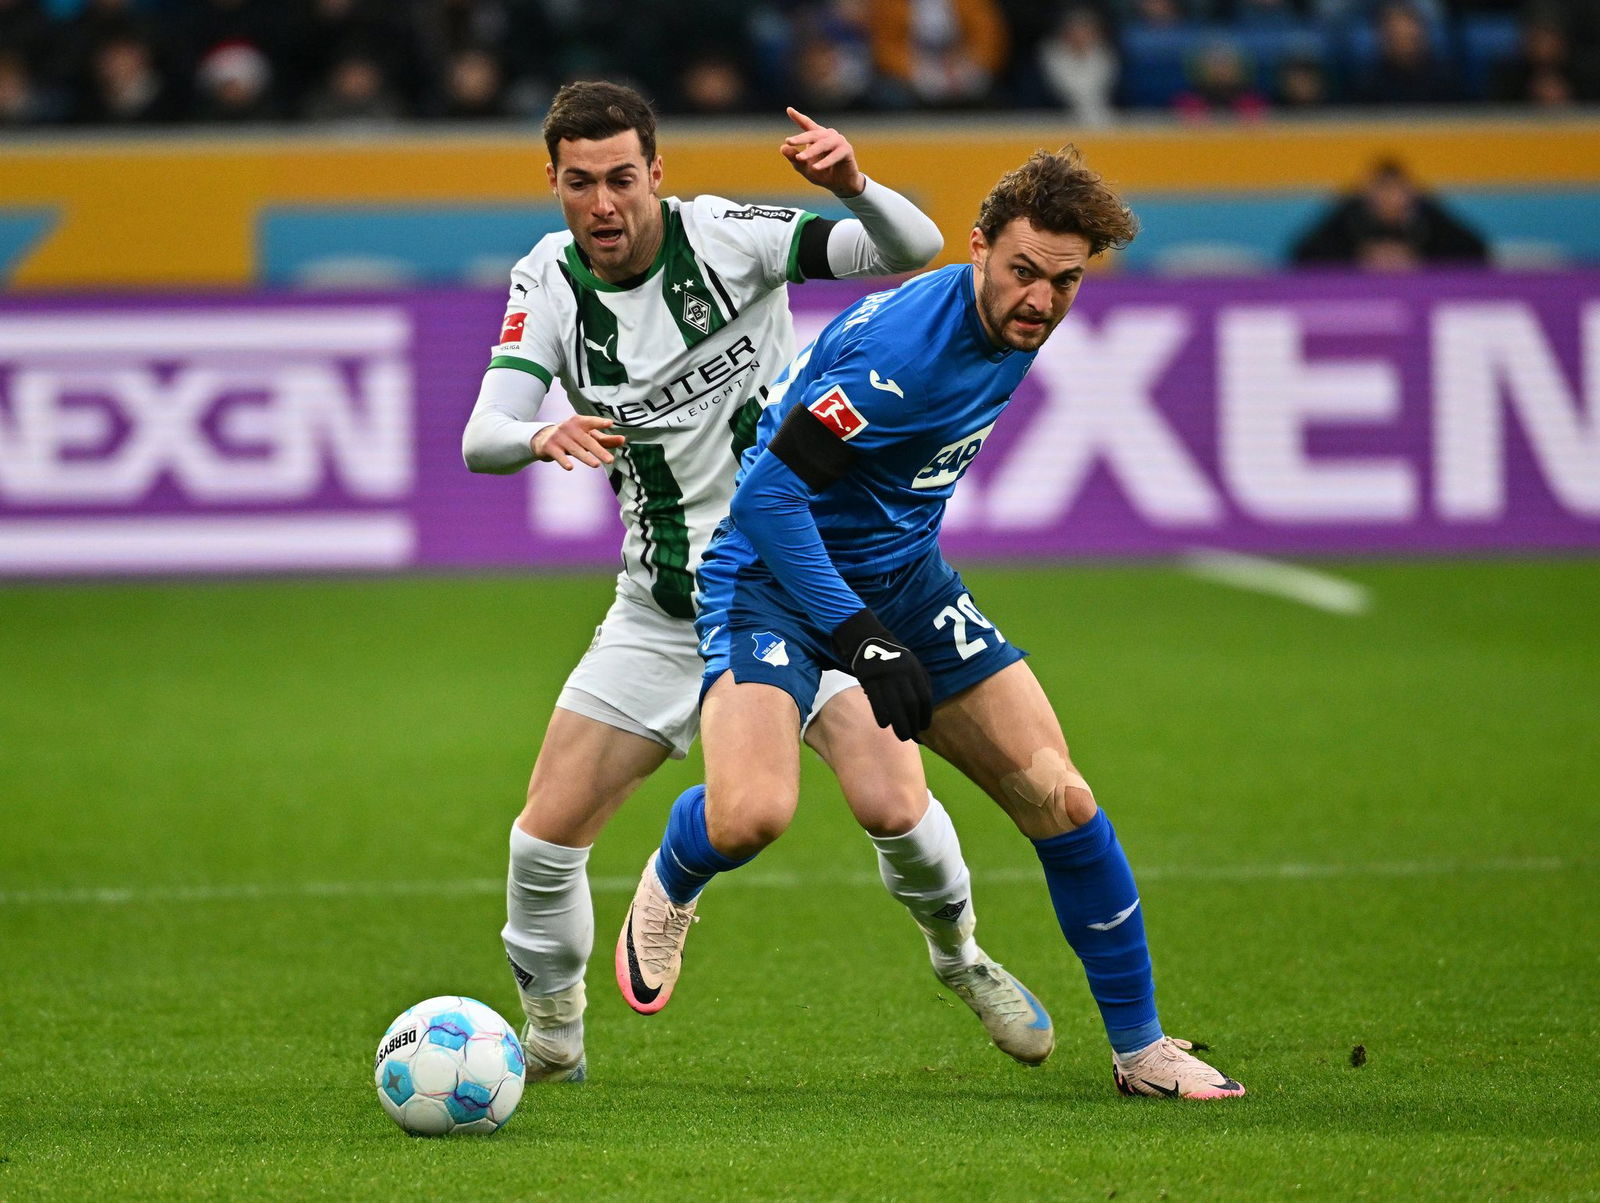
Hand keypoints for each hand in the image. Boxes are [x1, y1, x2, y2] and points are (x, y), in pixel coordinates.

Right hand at [532, 414, 624, 470]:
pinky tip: (570, 467)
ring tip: (596, 465)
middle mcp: (569, 427)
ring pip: (575, 449)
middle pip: (587, 440)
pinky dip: (564, 461)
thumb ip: (605, 439)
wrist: (543, 439)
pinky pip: (559, 455)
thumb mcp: (587, 436)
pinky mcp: (550, 447)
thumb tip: (623, 440)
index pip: (591, 422)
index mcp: (580, 422)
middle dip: (599, 450)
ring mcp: (559, 437)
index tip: (610, 423)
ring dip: (586, 457)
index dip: (599, 423)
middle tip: (611, 460)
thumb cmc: (572, 437)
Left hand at [781, 107, 866, 198]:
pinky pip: (835, 155)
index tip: (789, 110)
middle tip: (789, 141)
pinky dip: (825, 162)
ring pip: (823, 144)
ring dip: (811, 151)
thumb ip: (794, 158)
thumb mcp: (804, 167)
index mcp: (818, 136)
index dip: (798, 117)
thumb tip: (782, 148)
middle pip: (813, 134)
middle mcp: (828, 135)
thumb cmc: (822, 173)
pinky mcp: (847, 150)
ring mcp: (839, 141)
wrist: (840, 185)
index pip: (807, 125)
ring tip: (800, 158)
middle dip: (801, 138)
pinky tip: (816, 168)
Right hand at [831, 608, 931, 740]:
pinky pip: (877, 700)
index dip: (925, 715)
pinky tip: (884, 724)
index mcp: (915, 670)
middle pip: (911, 703)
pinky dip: (882, 714)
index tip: (924, 728)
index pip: (924, 697)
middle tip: (911, 736)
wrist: (867, 640)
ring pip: (895, 704)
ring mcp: (886, 676)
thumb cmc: (893, 657)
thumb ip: (920, 682)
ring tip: (901, 736)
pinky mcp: (870, 679)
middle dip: (913, 723)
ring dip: (899, 724)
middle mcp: (903, 673)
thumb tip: (926, 709)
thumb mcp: (911, 664)